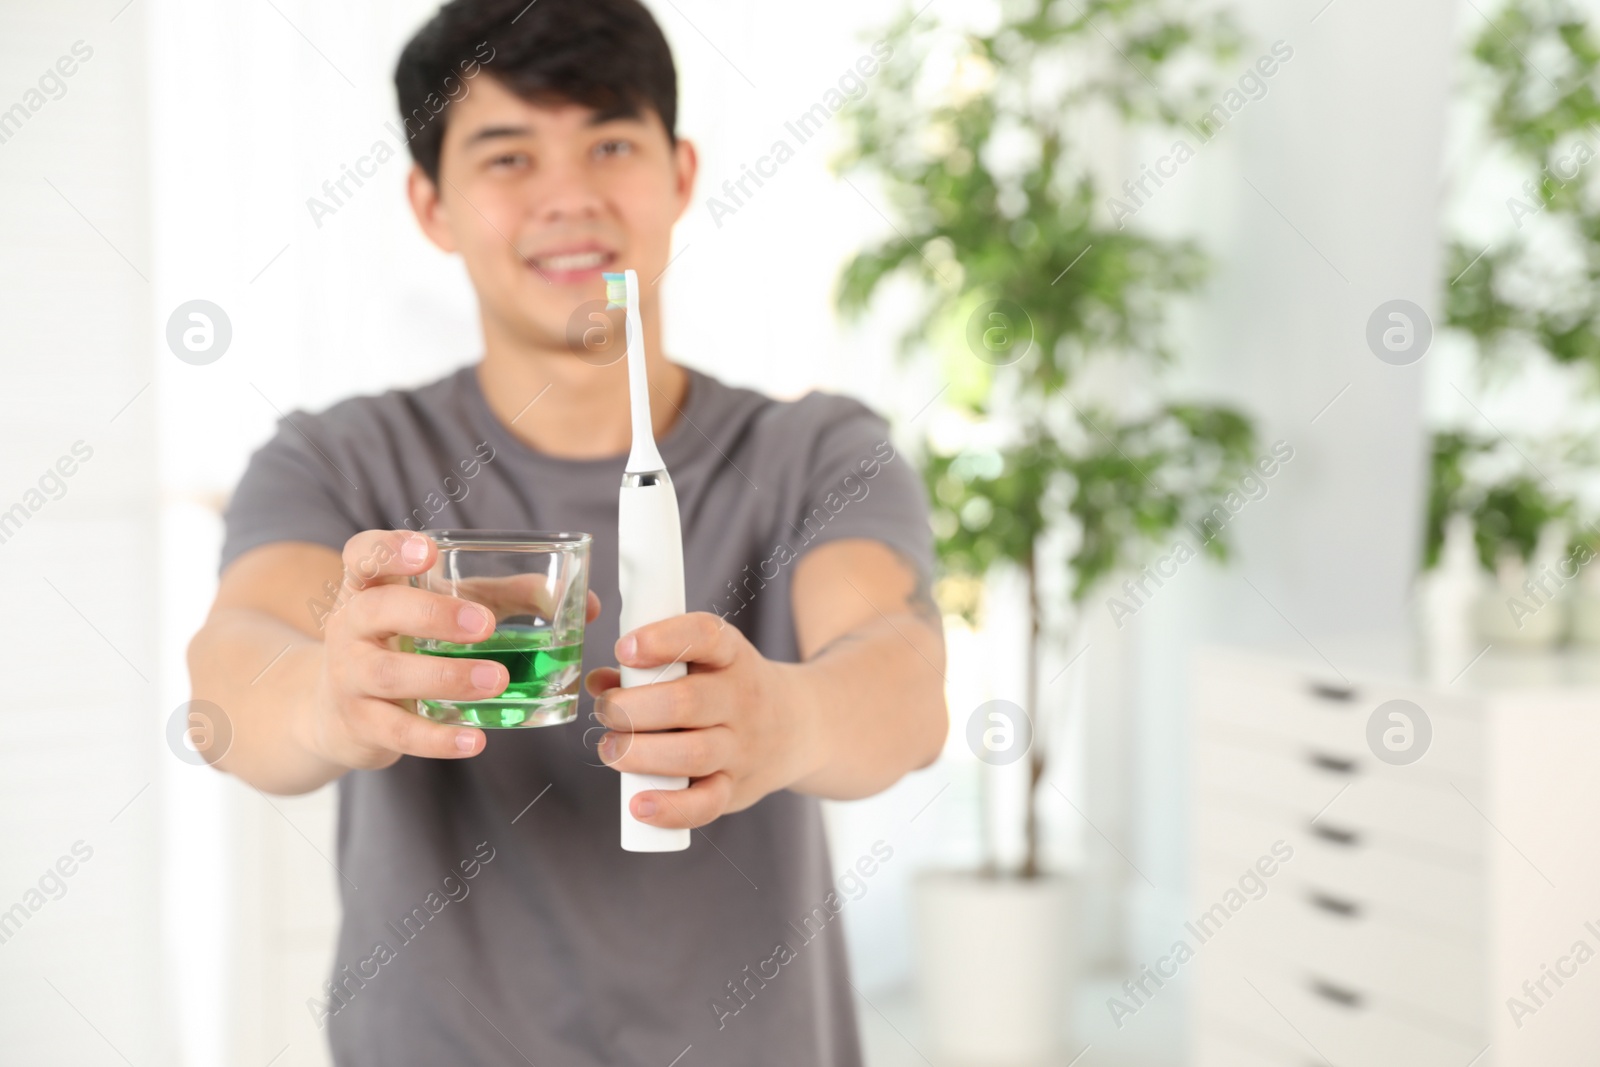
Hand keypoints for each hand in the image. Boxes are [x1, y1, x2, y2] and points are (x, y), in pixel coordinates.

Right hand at [304, 530, 600, 770]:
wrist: (340, 709)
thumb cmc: (410, 642)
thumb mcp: (452, 609)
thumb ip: (513, 598)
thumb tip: (587, 604)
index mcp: (372, 586)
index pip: (363, 554)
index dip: (389, 548)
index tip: (428, 552)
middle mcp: (352, 625)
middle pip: (377, 609)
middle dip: (433, 616)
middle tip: (486, 625)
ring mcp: (351, 676)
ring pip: (390, 674)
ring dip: (447, 677)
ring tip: (497, 680)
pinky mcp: (360, 723)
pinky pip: (397, 732)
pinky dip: (437, 739)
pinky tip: (474, 740)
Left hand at [583, 612, 817, 828]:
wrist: (797, 727)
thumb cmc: (728, 689)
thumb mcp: (704, 662)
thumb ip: (650, 668)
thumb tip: (598, 683)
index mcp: (732, 655)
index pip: (704, 636)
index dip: (661, 640)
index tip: (623, 648)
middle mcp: (742, 699)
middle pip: (686, 702)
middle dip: (631, 708)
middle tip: (605, 711)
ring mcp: (742, 747)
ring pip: (693, 753)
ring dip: (640, 754)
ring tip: (610, 750)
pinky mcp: (737, 789)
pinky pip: (706, 804)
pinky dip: (670, 808)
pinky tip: (638, 804)